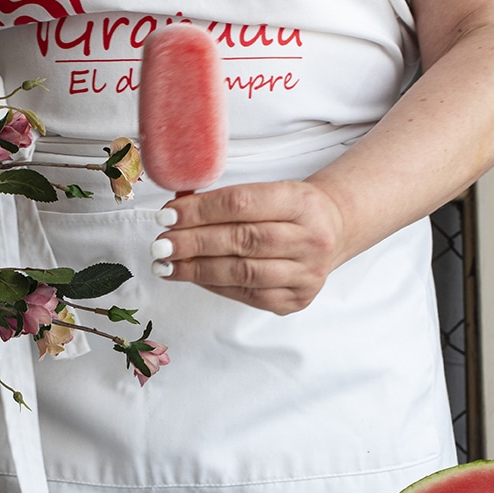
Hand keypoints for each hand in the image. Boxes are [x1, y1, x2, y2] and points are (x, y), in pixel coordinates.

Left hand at [151, 180, 345, 314]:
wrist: (332, 233)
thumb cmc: (291, 210)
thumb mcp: (269, 192)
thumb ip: (226, 202)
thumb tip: (175, 213)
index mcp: (302, 202)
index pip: (242, 204)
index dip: (200, 210)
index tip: (167, 214)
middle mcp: (310, 239)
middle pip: (241, 240)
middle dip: (193, 242)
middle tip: (160, 244)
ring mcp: (305, 274)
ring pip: (242, 272)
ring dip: (197, 269)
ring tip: (166, 265)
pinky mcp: (295, 300)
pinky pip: (245, 294)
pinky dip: (213, 285)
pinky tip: (191, 276)